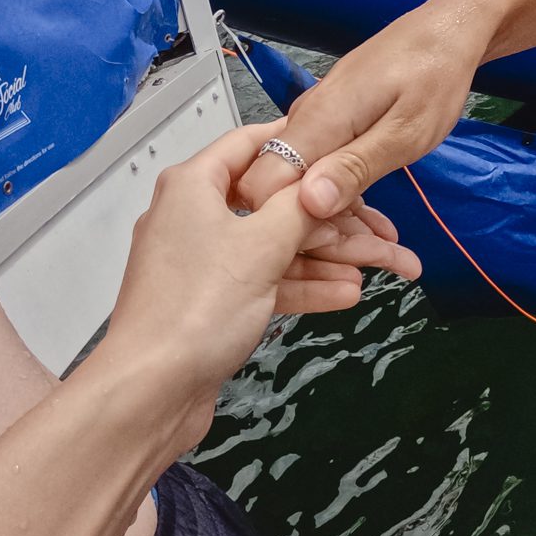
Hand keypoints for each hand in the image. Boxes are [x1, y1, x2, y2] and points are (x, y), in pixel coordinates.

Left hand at [103, 125, 420, 449]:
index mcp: (194, 186)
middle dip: (335, 219)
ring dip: (329, 257)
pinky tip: (348, 293)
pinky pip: (268, 280)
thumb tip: (325, 179)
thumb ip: (302, 204)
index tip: (348, 146)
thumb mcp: (263, 244)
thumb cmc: (196, 308)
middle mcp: (196, 216)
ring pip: (279, 246)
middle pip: (277, 202)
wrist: (152, 393)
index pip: (254, 141)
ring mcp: (205, 261)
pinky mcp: (214, 300)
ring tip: (382, 265)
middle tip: (381, 227)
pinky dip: (305, 285)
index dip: (305, 141)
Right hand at [233, 7, 484, 219]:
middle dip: (308, 218)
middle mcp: (305, 115)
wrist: (450, 28)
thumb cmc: (437, 73)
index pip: (259, 184)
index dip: (286, 220)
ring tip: (373, 225)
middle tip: (362, 237)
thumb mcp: (408, 132)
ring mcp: (315, 114)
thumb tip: (309, 202)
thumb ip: (357, 167)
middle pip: (274, 183)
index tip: (330, 237)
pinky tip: (365, 193)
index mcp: (318, 118)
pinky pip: (314, 157)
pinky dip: (335, 180)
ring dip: (326, 203)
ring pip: (295, 173)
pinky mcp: (328, 115)